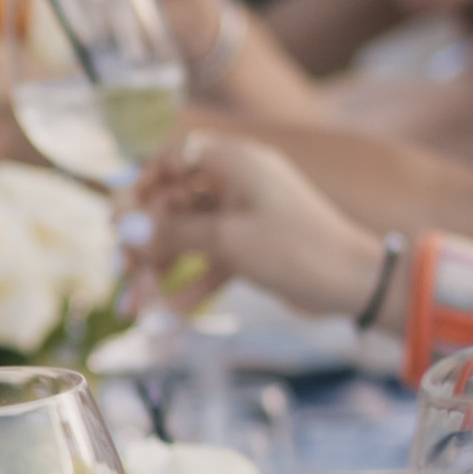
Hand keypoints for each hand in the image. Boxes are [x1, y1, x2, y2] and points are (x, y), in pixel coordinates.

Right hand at [130, 120, 376, 326]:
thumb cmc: (298, 249)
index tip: (118, 219)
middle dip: (144, 241)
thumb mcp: (228, 240)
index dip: (140, 184)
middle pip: (173, 202)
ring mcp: (243, 215)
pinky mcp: (250, 247)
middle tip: (121, 273)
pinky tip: (166, 316)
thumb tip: (124, 228)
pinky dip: (189, 284)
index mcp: (234, 161)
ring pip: (187, 236)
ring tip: (136, 307)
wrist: (354, 284)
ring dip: (160, 270)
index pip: (172, 156)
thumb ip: (173, 232)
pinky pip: (208, 261)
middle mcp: (236, 182)